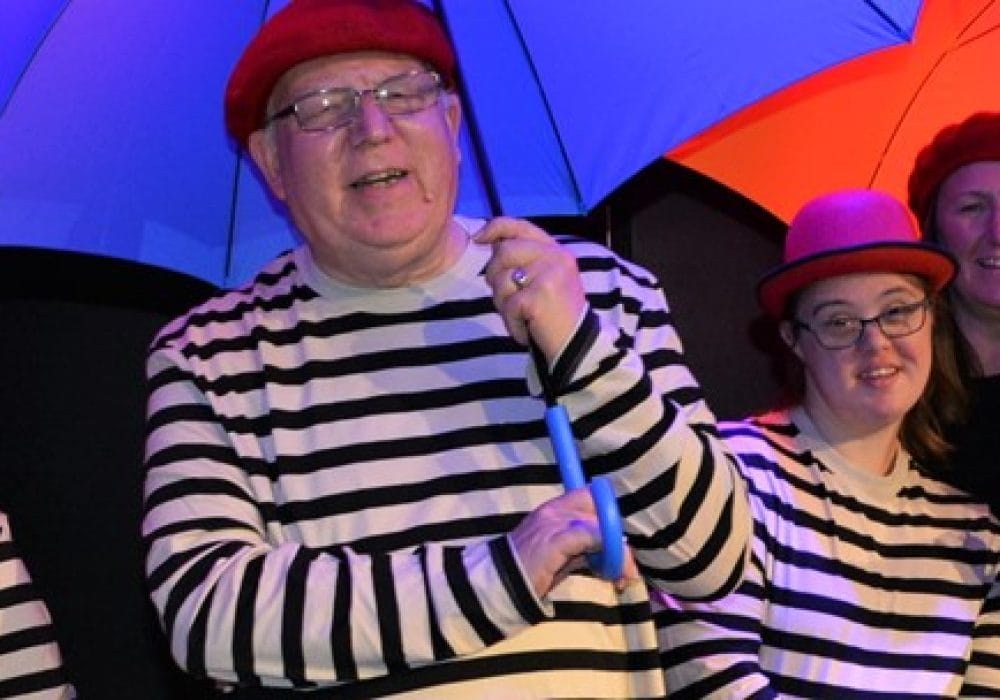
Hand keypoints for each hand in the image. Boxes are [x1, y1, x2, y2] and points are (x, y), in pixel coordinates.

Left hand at [477, 217, 586, 363]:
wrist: (577, 345)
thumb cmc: (555, 314)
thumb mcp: (546, 278)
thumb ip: (524, 259)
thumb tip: (491, 243)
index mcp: (556, 250)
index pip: (520, 226)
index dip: (495, 228)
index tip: (478, 238)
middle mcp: (555, 257)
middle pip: (504, 252)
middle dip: (495, 276)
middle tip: (508, 299)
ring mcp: (549, 274)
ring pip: (501, 280)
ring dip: (503, 304)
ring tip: (521, 316)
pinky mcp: (539, 295)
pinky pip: (508, 305)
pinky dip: (512, 323)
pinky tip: (526, 329)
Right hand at [509, 487, 638, 597]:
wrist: (500, 582)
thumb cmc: (531, 570)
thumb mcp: (562, 554)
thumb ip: (584, 547)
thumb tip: (613, 551)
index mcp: (556, 508)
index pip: (592, 496)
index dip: (610, 518)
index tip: (618, 546)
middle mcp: (556, 509)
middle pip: (601, 510)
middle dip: (620, 542)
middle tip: (627, 570)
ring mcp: (555, 522)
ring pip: (601, 524)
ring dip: (618, 553)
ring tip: (622, 577)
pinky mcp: (555, 539)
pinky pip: (590, 536)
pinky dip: (606, 551)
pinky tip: (608, 572)